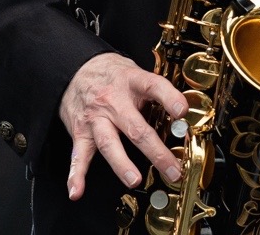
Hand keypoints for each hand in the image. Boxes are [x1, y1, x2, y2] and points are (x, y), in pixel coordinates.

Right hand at [59, 52, 188, 199]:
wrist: (76, 69)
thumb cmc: (113, 74)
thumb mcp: (136, 74)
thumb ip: (155, 93)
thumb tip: (181, 115)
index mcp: (132, 81)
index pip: (153, 87)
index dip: (169, 98)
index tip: (182, 111)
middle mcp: (113, 100)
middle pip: (136, 127)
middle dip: (156, 151)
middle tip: (172, 168)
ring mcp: (96, 117)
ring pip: (109, 143)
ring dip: (122, 164)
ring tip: (134, 180)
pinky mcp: (80, 131)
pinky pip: (78, 155)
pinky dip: (76, 174)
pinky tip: (78, 190)